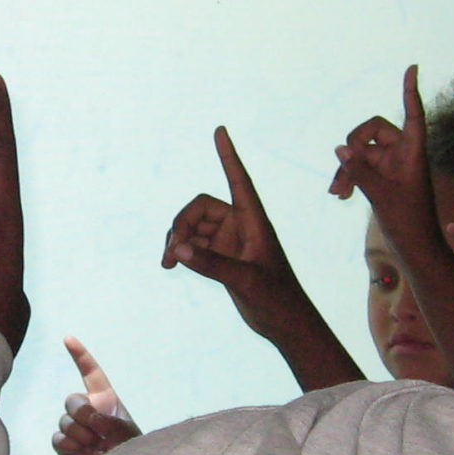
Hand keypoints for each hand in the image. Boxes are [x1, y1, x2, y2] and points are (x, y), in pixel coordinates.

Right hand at [52, 345, 141, 454]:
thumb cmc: (132, 452)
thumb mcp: (129, 434)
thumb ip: (112, 423)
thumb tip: (91, 421)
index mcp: (106, 399)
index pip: (91, 372)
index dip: (81, 355)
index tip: (69, 339)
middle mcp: (89, 410)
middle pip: (72, 399)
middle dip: (83, 414)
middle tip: (97, 431)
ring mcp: (76, 427)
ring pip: (65, 420)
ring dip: (81, 434)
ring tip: (96, 447)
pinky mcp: (66, 445)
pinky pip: (59, 438)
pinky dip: (70, 445)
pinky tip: (84, 453)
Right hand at [163, 128, 317, 339]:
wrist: (285, 323)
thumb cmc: (277, 299)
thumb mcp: (246, 282)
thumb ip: (212, 265)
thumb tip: (178, 249)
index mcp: (254, 221)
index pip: (239, 180)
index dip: (229, 156)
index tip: (221, 131)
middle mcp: (240, 225)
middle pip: (201, 208)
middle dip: (182, 225)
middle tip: (173, 253)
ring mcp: (229, 241)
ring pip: (193, 227)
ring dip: (178, 240)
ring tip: (168, 263)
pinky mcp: (221, 257)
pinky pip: (193, 244)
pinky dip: (181, 251)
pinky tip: (171, 265)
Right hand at [330, 67, 444, 265]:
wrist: (415, 249)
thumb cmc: (408, 222)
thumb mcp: (381, 195)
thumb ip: (360, 170)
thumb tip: (341, 148)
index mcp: (413, 153)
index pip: (413, 115)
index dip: (411, 92)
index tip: (412, 68)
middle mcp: (403, 154)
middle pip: (374, 130)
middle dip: (354, 146)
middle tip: (345, 168)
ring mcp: (392, 166)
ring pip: (362, 152)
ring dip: (347, 167)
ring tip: (337, 192)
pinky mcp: (382, 178)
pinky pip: (360, 167)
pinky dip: (350, 176)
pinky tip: (339, 194)